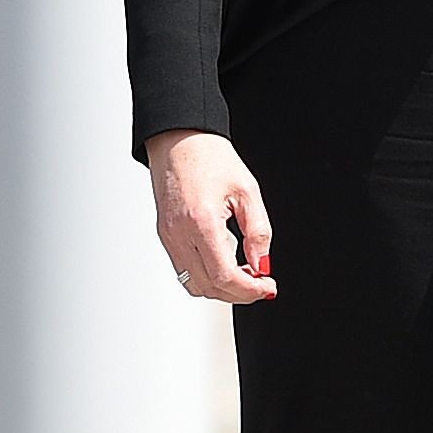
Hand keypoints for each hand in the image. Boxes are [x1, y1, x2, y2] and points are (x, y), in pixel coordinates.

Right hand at [148, 127, 276, 303]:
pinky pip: (185, 270)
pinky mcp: (165, 235)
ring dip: (221, 288)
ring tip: (244, 273)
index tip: (267, 286)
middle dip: (238, 293)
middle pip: (209, 287)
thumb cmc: (210, 157)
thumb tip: (262, 265)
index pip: (224, 276)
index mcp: (201, 221)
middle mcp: (179, 234)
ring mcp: (168, 237)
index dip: (249, 289)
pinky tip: (225, 261)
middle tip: (260, 284)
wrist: (179, 139)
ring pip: (194, 284)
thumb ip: (258, 232)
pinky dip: (207, 276)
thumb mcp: (247, 191)